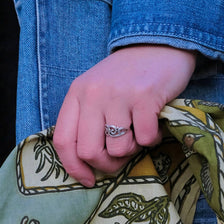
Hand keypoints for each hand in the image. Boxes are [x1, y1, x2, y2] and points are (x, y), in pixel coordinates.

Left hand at [52, 44, 196, 185]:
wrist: (160, 43)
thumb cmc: (127, 77)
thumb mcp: (97, 92)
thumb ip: (87, 121)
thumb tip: (86, 163)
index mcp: (77, 94)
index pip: (63, 141)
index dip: (74, 167)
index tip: (88, 179)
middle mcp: (93, 93)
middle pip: (89, 152)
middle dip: (106, 164)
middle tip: (120, 158)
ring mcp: (118, 95)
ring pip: (118, 149)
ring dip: (132, 150)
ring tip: (138, 134)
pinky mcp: (145, 97)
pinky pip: (145, 139)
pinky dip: (152, 140)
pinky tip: (154, 124)